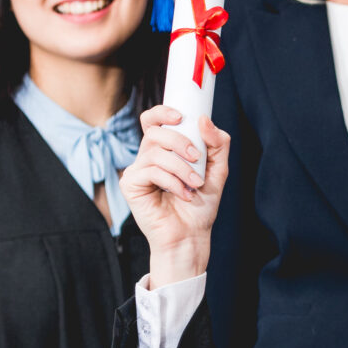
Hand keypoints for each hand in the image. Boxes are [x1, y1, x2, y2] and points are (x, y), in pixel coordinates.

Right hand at [122, 106, 229, 282]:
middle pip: (155, 132)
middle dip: (180, 142)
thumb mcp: (218, 169)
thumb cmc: (201, 205)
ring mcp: (137, 170)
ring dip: (181, 167)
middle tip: (197, 159)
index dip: (162, 112)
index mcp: (165, 150)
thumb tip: (203, 120)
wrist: (192, 235)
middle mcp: (148, 157)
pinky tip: (183, 194)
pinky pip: (150, 171)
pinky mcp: (130, 185)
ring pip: (155, 152)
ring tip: (195, 184)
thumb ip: (217, 143)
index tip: (180, 116)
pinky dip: (172, 182)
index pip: (153, 120)